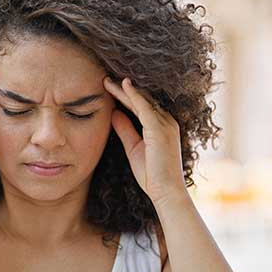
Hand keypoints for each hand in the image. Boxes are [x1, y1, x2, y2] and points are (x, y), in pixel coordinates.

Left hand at [104, 77, 186, 204]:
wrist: (166, 192)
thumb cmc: (152, 175)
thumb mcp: (134, 148)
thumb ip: (126, 130)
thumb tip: (114, 114)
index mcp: (162, 126)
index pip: (141, 106)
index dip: (125, 96)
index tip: (108, 88)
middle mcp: (166, 122)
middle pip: (141, 100)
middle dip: (123, 89)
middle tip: (104, 79)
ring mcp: (165, 124)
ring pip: (142, 101)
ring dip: (124, 89)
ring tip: (107, 80)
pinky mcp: (160, 129)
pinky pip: (145, 107)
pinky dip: (134, 95)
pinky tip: (123, 85)